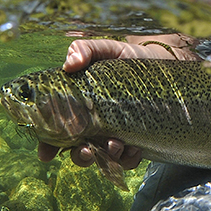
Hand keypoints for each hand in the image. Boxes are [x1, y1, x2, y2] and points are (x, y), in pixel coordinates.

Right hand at [38, 35, 195, 167]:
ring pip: (102, 159)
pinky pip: (127, 161)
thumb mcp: (108, 49)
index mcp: (79, 105)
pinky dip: (128, 160)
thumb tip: (70, 64)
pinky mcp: (135, 142)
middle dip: (79, 156)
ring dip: (105, 158)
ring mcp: (113, 134)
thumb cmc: (130, 58)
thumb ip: (87, 49)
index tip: (45, 153)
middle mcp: (93, 124)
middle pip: (76, 150)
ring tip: (116, 144)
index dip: (47, 143)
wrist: (164, 64)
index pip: (56, 128)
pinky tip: (135, 149)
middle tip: (86, 151)